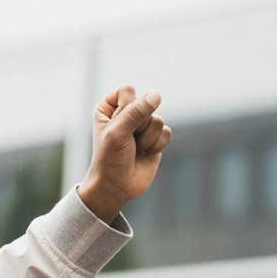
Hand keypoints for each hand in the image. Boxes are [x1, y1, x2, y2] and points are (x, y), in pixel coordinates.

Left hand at [78, 85, 171, 221]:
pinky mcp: (155, 138)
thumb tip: (157, 94)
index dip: (127, 107)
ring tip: (135, 149)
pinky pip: (166, 133)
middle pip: (146, 104)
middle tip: (127, 141)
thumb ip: (137, 112)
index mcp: (109, 107)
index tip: (117, 125)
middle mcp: (126, 113)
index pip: (128, 90)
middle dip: (139, 125)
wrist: (117, 187)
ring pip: (158, 119)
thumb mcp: (119, 132)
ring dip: (147, 138)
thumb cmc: (110, 158)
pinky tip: (145, 154)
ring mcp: (142, 126)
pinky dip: (156, 145)